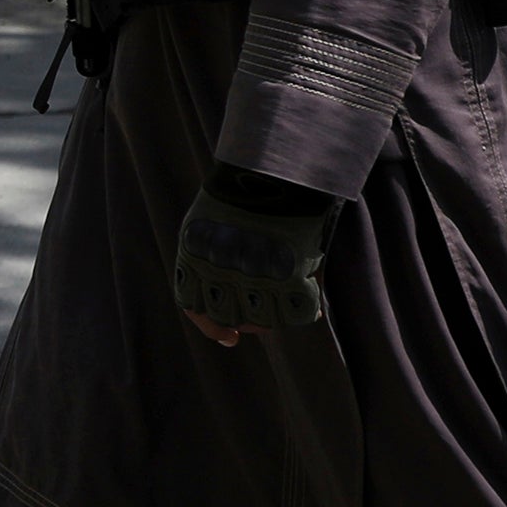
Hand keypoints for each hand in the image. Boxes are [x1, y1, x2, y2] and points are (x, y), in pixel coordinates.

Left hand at [171, 166, 334, 347]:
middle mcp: (218, 273)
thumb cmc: (244, 188)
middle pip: (228, 317)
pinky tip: (313, 303)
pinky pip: (298, 313)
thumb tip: (228, 288)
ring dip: (274, 315)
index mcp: (193, 257)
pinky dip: (305, 310)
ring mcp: (253, 277)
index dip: (212, 327)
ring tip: (287, 299)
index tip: (232, 337)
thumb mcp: (209, 218)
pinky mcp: (288, 277)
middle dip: (246, 320)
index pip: (193, 308)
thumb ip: (210, 253)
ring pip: (262, 320)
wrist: (274, 169)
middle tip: (264, 312)